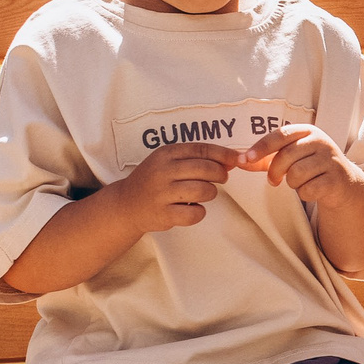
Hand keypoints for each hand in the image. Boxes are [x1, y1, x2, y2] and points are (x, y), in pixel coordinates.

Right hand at [115, 140, 239, 230]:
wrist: (126, 205)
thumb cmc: (154, 181)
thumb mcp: (168, 162)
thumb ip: (196, 159)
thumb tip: (231, 160)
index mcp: (166, 154)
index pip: (201, 149)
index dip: (223, 154)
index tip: (237, 159)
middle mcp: (163, 171)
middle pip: (206, 169)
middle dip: (221, 174)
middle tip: (221, 179)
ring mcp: (162, 193)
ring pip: (204, 191)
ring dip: (210, 193)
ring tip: (202, 194)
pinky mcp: (164, 214)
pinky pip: (196, 214)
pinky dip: (199, 212)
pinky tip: (190, 209)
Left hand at [241, 123, 363, 205]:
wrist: (343, 182)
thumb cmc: (312, 166)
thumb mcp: (293, 156)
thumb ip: (267, 158)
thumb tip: (240, 161)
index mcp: (307, 131)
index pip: (280, 135)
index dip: (261, 147)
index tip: (245, 159)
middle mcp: (321, 142)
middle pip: (286, 156)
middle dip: (275, 171)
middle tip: (274, 180)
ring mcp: (330, 160)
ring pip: (296, 174)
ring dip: (292, 184)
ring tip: (299, 182)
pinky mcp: (336, 179)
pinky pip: (308, 189)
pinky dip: (305, 194)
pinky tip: (311, 190)